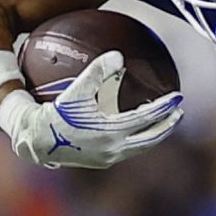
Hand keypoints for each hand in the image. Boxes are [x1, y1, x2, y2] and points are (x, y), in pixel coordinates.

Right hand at [0, 50, 182, 170]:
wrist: (37, 141)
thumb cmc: (55, 114)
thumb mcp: (76, 90)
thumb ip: (98, 72)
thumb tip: (118, 55)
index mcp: (112, 132)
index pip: (147, 118)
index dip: (165, 107)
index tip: (178, 97)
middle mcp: (114, 149)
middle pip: (151, 138)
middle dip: (167, 125)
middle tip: (179, 113)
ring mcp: (108, 158)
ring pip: (141, 146)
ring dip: (155, 134)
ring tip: (164, 122)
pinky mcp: (101, 161)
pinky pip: (128, 149)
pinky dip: (138, 138)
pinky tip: (137, 129)